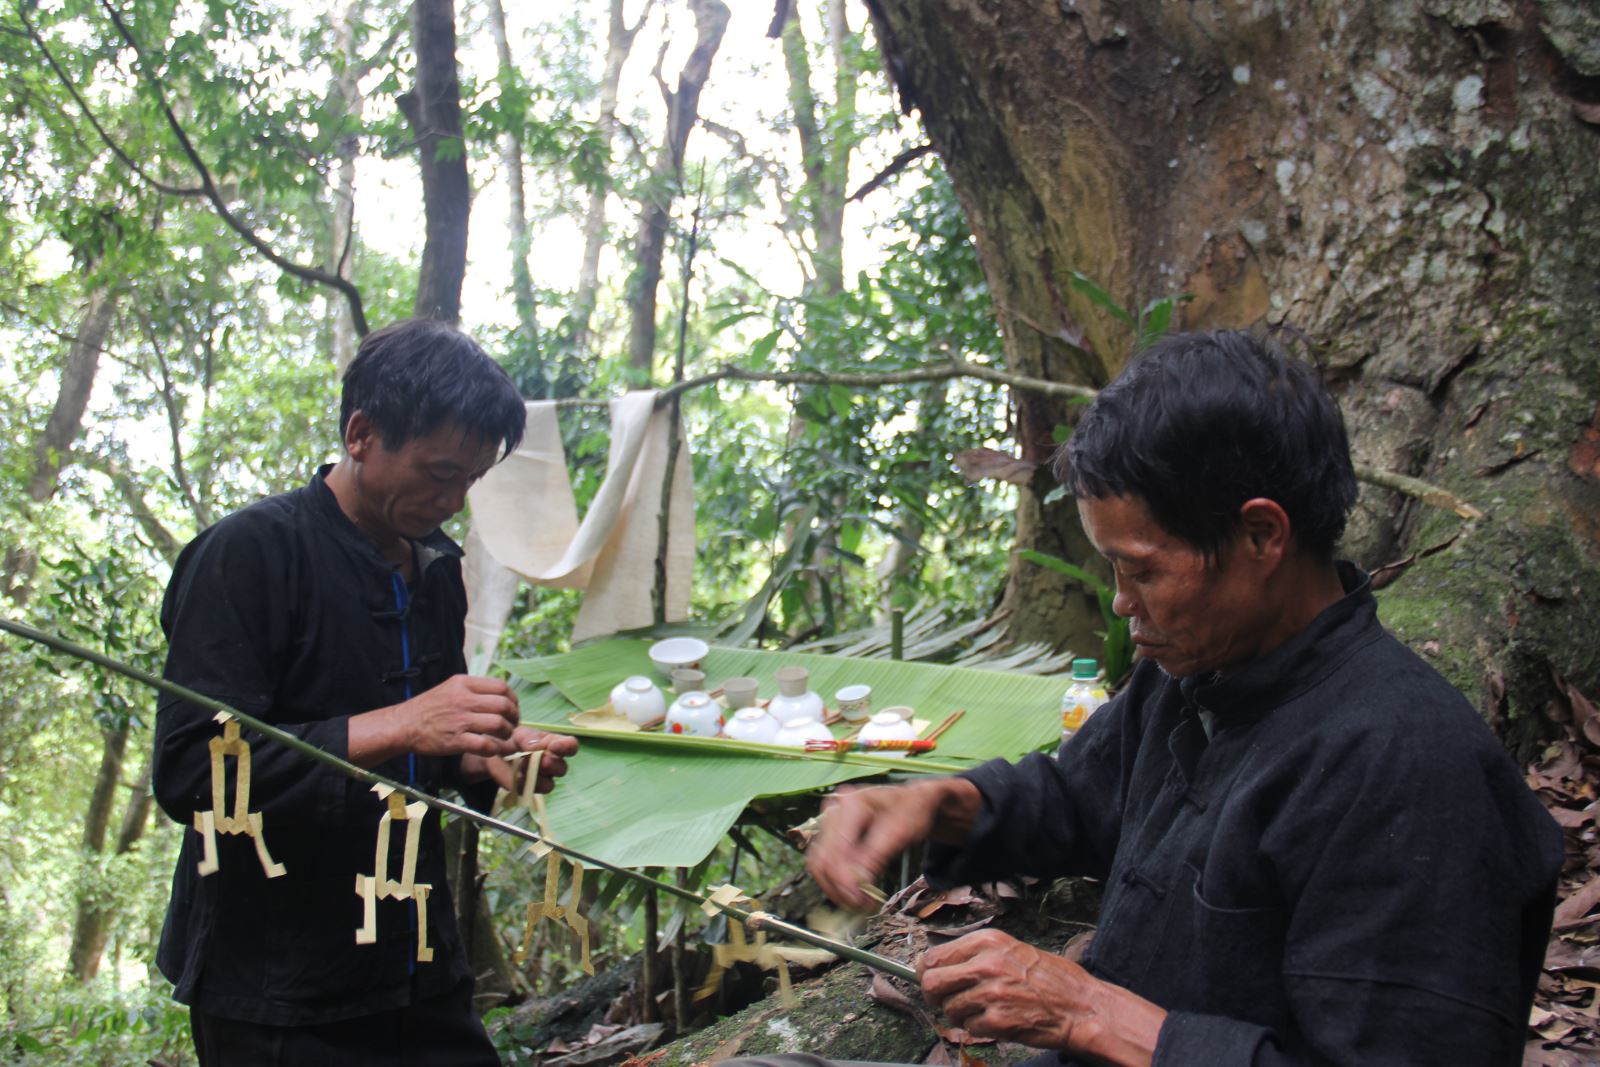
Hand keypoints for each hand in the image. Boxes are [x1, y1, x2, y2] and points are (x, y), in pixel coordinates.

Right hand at [349, 674, 522, 767]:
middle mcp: (463, 699)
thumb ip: (474, 689)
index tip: (513, 708)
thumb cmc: (429, 707)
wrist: (403, 724)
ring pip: (498, 724)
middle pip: (504, 705)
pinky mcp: (455, 740)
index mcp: (464, 684)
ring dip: (507, 733)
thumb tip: (500, 695)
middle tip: (511, 725)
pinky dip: (494, 749)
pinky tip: (492, 749)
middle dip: (514, 717)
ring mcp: (459, 720)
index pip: (501, 687)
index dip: (513, 699)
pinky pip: (485, 745)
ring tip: (503, 737)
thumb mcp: (451, 688)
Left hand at [469, 729, 579, 794]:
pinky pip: (529, 792)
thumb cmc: (510, 738)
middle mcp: (552, 763)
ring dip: (535, 777)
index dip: (566, 748)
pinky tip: (514, 776)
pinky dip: (521, 785)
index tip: (555, 746)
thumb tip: (537, 747)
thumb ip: (528, 739)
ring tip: (521, 767)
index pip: (570, 747)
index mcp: (554, 744)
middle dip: (551, 765)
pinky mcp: (527, 790)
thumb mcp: (518, 733)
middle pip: (561, 769)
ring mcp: (541, 779)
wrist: (491, 752)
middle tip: (540, 760)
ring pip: (548, 785)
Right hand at [807, 778, 980, 909]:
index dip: (843, 879)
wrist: (911, 802)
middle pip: (823, 858)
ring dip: (834, 887)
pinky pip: (823, 863)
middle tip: (859, 906)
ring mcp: (829, 822)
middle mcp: (834, 810)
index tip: (859, 902)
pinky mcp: (829, 835)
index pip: (837, 849)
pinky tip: (851, 892)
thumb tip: (856, 885)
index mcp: (852, 804)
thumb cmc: (909, 812)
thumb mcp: (899, 832)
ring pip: (818, 863)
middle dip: (838, 886)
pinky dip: (834, 880)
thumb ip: (876, 856)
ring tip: (857, 903)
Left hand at [918, 929, 1165, 1066]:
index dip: (928, 972)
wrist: (1081, 1006)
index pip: (934, 956)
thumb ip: (976, 956)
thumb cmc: (1050, 978)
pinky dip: (979, 1028)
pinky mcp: (997, 1020)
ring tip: (985, 1009)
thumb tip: (938, 965)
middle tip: (947, 1000)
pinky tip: (998, 1020)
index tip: (931, 978)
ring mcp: (990, 993)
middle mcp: (985, 964)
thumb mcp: (1012, 950)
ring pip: (949, 1009)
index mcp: (987, 941)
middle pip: (932, 983)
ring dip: (961, 1014)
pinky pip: (969, 1028)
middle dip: (935, 995)